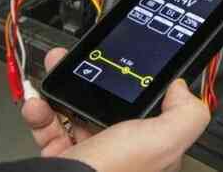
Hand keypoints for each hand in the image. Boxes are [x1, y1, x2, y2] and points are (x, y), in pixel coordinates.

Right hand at [21, 48, 210, 171]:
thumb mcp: (164, 139)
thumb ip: (185, 113)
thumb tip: (182, 89)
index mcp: (153, 151)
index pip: (155, 113)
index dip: (143, 88)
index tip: (128, 65)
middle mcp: (124, 156)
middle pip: (113, 107)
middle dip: (96, 80)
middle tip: (83, 61)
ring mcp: (92, 158)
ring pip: (79, 113)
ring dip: (64, 90)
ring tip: (55, 71)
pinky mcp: (62, 160)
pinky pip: (51, 128)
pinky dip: (41, 113)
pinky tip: (37, 103)